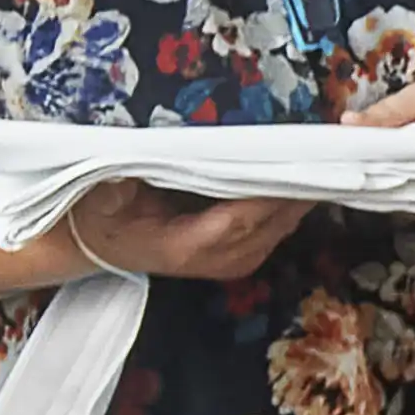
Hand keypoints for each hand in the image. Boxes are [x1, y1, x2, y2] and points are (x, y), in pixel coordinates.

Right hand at [64, 182, 309, 282]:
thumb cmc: (96, 215)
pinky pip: (273, 231)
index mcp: (183, 247)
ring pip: (278, 229)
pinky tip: (300, 181)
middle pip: (270, 224)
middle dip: (297, 190)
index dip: (270, 193)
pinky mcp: (234, 256)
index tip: (295, 162)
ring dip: (299, 198)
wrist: (92, 244)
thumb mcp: (99, 194)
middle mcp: (213, 260)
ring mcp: (227, 263)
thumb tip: (135, 165)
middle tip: (323, 152)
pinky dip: (288, 207)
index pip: (239, 219)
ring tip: (319, 160)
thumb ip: (119, 182)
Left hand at [351, 66, 414, 223]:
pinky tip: (413, 184)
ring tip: (384, 175)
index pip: (410, 160)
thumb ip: (389, 112)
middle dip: (382, 182)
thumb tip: (349, 126)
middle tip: (359, 170)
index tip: (350, 160)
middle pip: (412, 190)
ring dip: (397, 196)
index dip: (377, 163)